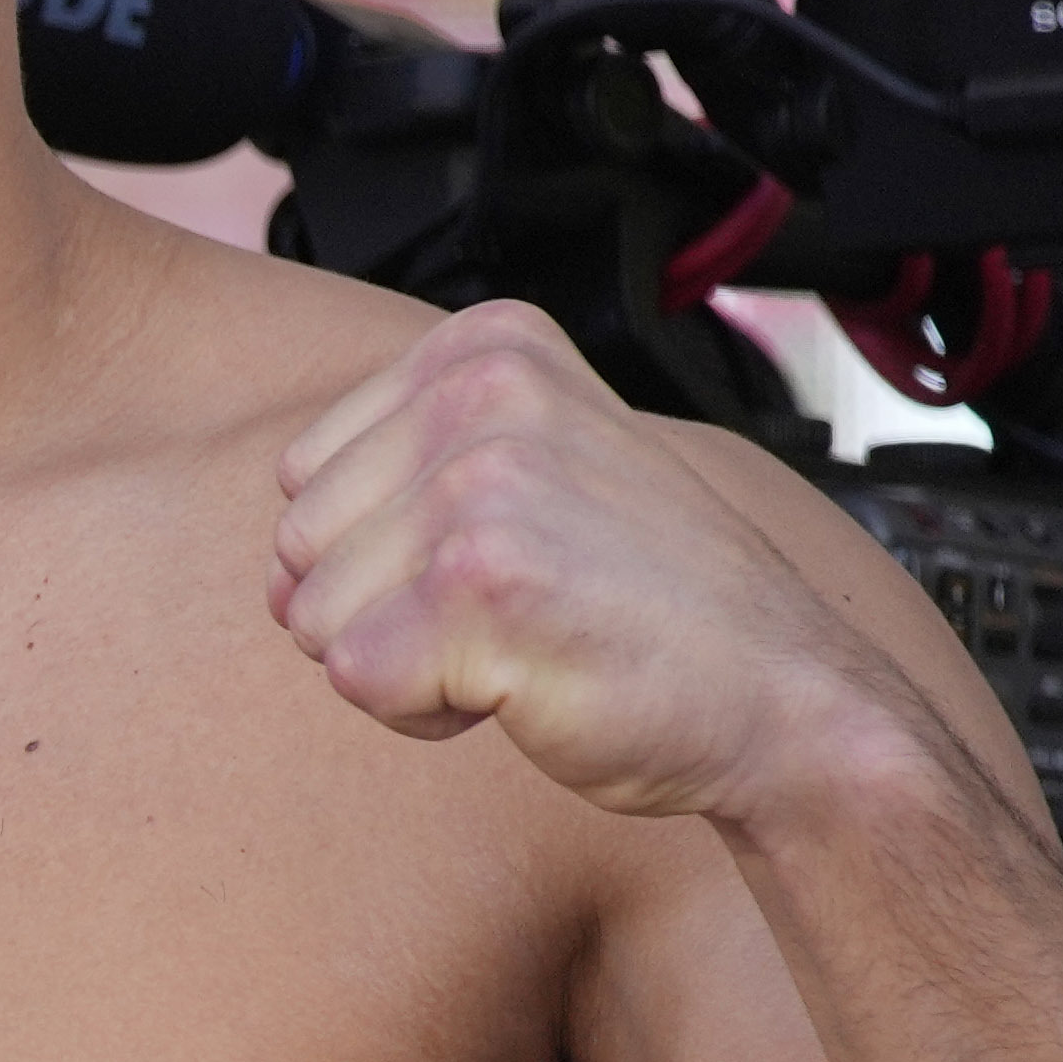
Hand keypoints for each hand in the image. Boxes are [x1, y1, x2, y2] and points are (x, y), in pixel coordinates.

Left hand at [275, 303, 950, 825]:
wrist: (787, 696)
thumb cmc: (653, 602)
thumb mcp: (541, 466)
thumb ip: (406, 471)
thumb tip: (275, 554)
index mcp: (488, 347)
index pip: (307, 472)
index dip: (387, 549)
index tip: (509, 556)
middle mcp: (482, 395)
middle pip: (296, 545)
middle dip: (383, 607)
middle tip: (521, 610)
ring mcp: (481, 487)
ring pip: (311, 617)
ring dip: (405, 663)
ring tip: (528, 642)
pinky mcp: (478, 590)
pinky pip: (354, 679)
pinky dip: (423, 714)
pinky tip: (526, 686)